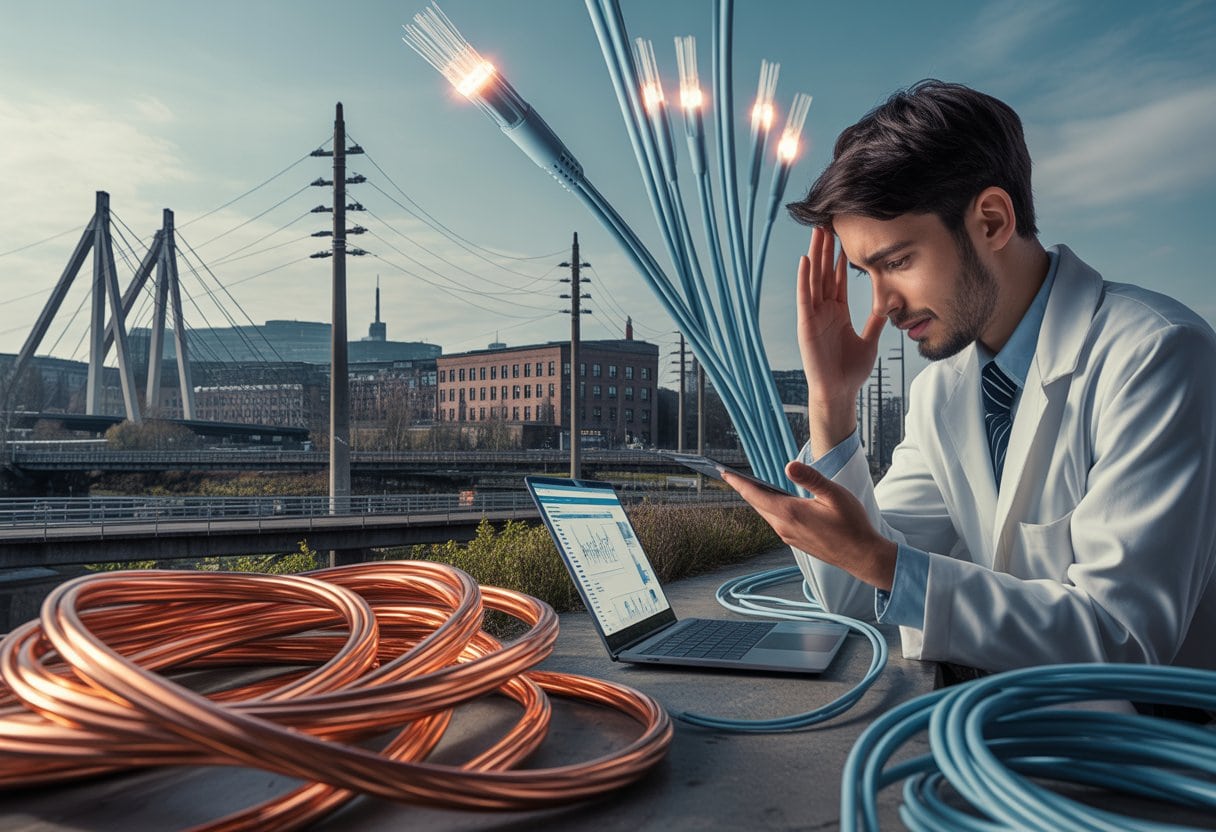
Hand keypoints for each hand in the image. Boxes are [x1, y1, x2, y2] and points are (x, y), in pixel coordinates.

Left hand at [722, 460, 896, 590]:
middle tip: (730, 475)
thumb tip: (789, 465)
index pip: (755, 494)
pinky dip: (768, 509)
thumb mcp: (834, 495)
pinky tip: (773, 501)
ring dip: (756, 499)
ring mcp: (788, 536)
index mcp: (790, 513)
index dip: (738, 482)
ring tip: (749, 485)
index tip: (723, 473)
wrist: (861, 556)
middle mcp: (784, 526)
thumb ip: (811, 478)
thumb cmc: (852, 524)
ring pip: (765, 513)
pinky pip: (774, 522)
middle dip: (743, 488)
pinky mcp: (794, 541)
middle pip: (756, 504)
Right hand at [799, 227, 885, 450]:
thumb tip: (888, 304)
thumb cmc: (851, 371)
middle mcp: (824, 310)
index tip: (845, 237)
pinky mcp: (806, 324)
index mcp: (838, 313)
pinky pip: (805, 297)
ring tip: (817, 232)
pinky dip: (804, 279)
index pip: (838, 280)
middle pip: (824, 273)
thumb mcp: (870, 340)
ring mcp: (814, 316)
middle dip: (826, 249)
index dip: (841, 259)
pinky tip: (806, 260)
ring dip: (815, 256)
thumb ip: (876, 321)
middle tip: (828, 224)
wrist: (840, 391)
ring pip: (814, 279)